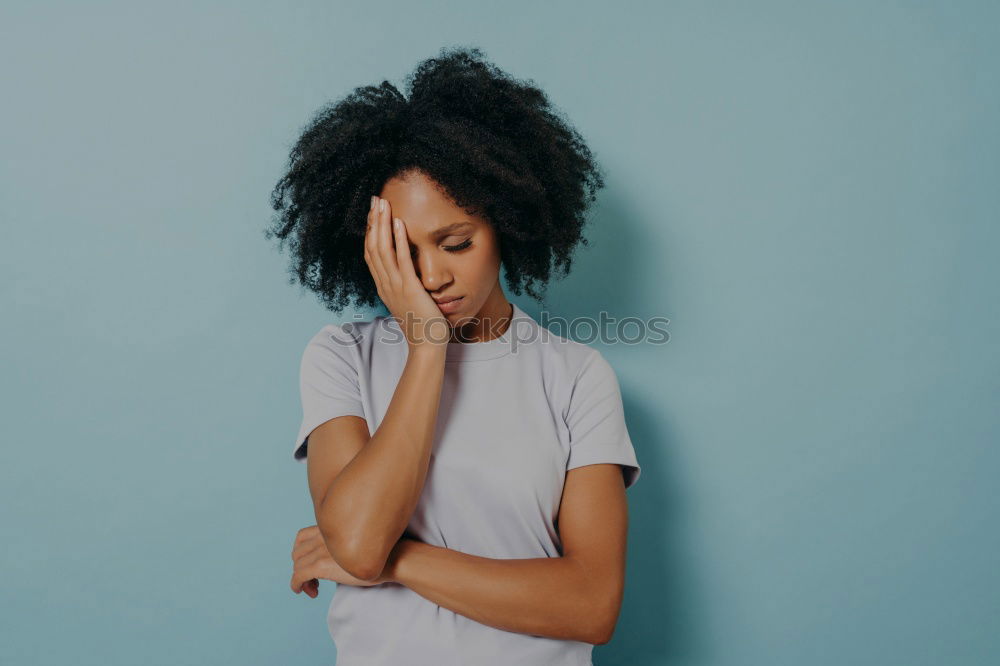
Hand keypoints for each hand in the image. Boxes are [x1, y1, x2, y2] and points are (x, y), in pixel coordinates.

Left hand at [290, 525, 386, 596]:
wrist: (392, 560)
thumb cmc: (382, 554)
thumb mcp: (358, 544)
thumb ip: (343, 547)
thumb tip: (337, 561)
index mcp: (331, 529)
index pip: (301, 536)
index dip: (300, 552)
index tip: (309, 564)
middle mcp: (323, 536)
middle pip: (297, 553)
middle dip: (300, 567)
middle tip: (313, 581)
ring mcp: (321, 550)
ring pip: (297, 565)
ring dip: (301, 578)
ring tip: (313, 588)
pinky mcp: (321, 565)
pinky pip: (298, 576)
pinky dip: (296, 585)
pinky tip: (305, 592)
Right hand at [364, 196, 450, 349]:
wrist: (427, 346)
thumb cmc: (422, 325)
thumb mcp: (408, 301)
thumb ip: (405, 286)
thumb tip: (408, 274)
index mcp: (384, 286)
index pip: (371, 253)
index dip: (370, 231)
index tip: (372, 213)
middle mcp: (385, 284)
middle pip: (372, 246)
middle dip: (372, 221)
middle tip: (374, 199)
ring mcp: (395, 286)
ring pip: (382, 250)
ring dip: (381, 225)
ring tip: (383, 204)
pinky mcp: (409, 288)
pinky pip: (401, 260)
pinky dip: (398, 240)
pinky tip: (399, 223)